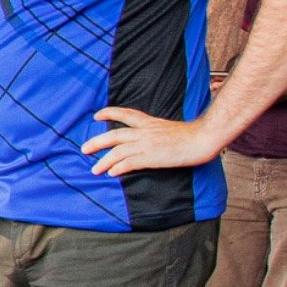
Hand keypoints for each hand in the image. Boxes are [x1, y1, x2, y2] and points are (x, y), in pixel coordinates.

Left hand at [84, 104, 218, 177]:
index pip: (125, 114)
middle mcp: (144, 132)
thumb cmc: (191, 136)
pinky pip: (130, 163)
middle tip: (84, 149)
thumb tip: (146, 140)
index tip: (97, 115)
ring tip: (94, 169)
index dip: (109, 113)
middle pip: (114, 135)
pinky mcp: (152, 157)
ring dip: (104, 161)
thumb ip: (154, 132)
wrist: (202, 138)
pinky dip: (119, 168)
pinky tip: (111, 173)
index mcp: (149, 123)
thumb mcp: (168, 128)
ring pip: (118, 151)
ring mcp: (147, 145)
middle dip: (96, 142)